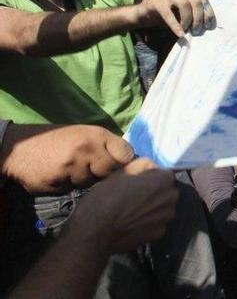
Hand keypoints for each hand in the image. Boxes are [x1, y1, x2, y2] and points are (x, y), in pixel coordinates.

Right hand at [0, 124, 133, 193]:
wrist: (20, 149)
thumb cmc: (57, 141)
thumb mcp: (84, 134)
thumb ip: (105, 146)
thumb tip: (129, 161)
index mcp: (96, 135)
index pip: (125, 154)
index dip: (123, 162)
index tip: (117, 165)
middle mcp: (87, 149)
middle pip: (110, 172)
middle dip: (102, 173)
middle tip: (88, 167)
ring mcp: (72, 166)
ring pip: (91, 183)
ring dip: (83, 180)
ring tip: (69, 169)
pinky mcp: (59, 181)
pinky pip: (73, 189)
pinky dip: (67, 186)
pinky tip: (58, 176)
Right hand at [70, 158, 177, 253]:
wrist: (94, 231)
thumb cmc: (105, 199)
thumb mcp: (120, 173)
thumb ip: (140, 165)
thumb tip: (149, 165)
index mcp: (163, 179)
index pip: (163, 173)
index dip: (149, 176)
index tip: (136, 181)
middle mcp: (170, 198)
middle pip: (165, 191)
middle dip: (153, 191)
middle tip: (133, 195)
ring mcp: (166, 217)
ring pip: (162, 207)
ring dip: (152, 206)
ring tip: (131, 209)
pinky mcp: (159, 233)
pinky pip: (156, 223)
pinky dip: (148, 222)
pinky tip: (132, 222)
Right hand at [136, 0, 215, 37]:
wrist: (143, 12)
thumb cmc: (166, 13)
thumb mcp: (181, 11)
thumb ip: (193, 13)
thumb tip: (207, 24)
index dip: (207, 13)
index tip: (209, 26)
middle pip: (195, 1)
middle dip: (199, 18)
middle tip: (197, 31)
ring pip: (184, 4)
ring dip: (188, 20)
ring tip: (187, 31)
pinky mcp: (156, 1)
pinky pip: (169, 14)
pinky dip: (176, 26)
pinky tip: (180, 34)